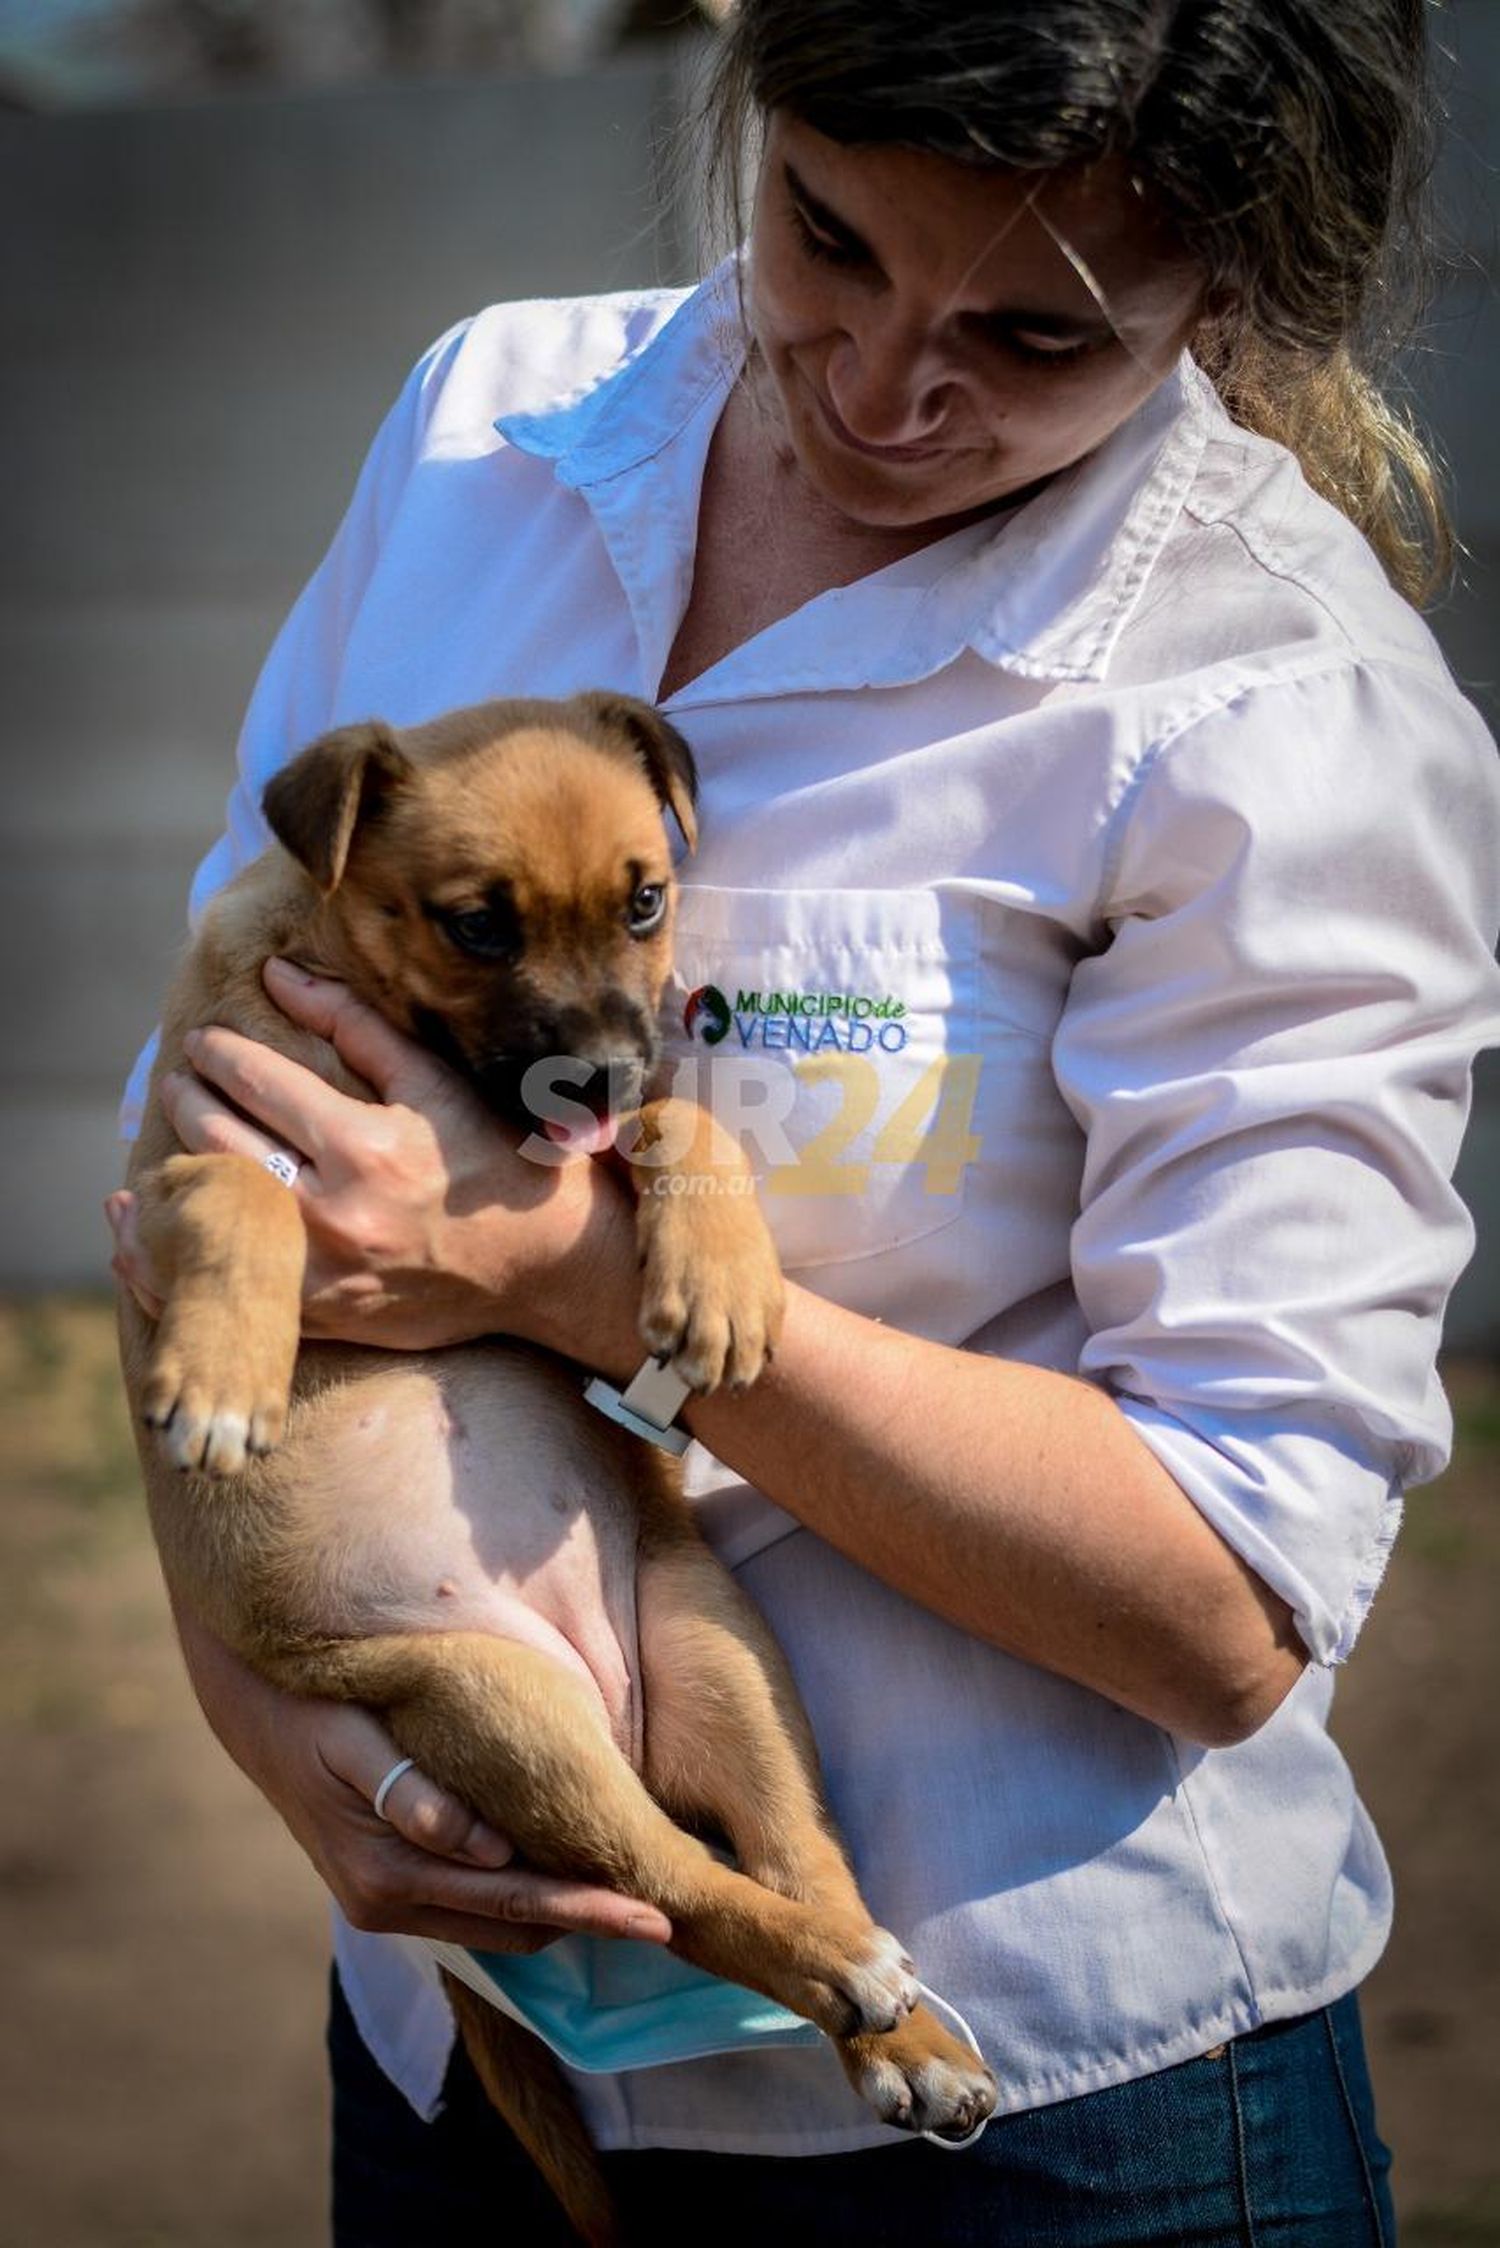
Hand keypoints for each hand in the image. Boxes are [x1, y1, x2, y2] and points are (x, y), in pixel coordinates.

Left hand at [110, 959, 638, 1356]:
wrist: (548, 1267)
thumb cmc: (499, 1160)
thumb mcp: (438, 1082)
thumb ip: (355, 1025)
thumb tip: (278, 974)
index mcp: (366, 1147)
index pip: (259, 1082)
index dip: (221, 1052)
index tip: (206, 1040)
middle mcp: (337, 1214)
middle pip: (223, 1142)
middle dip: (190, 1099)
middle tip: (182, 1078)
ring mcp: (324, 1274)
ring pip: (214, 1213)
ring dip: (176, 1168)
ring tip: (175, 1135)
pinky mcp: (322, 1316)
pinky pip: (227, 1287)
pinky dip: (176, 1257)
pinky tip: (153, 1225)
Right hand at [178, 1605, 670, 1953]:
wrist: (261, 1714)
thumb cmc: (320, 1711)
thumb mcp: (357, 1740)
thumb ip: (411, 1792)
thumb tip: (482, 1847)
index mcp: (385, 1872)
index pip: (510, 1901)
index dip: (586, 1908)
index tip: (652, 1914)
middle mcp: (385, 1902)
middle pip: (512, 1927)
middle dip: (589, 1922)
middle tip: (665, 1920)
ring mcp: (382, 1905)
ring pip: (495, 1929)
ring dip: (561, 1918)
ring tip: (632, 1905)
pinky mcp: (383, 1894)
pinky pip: (470, 1911)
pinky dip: (522, 1904)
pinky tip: (568, 1879)